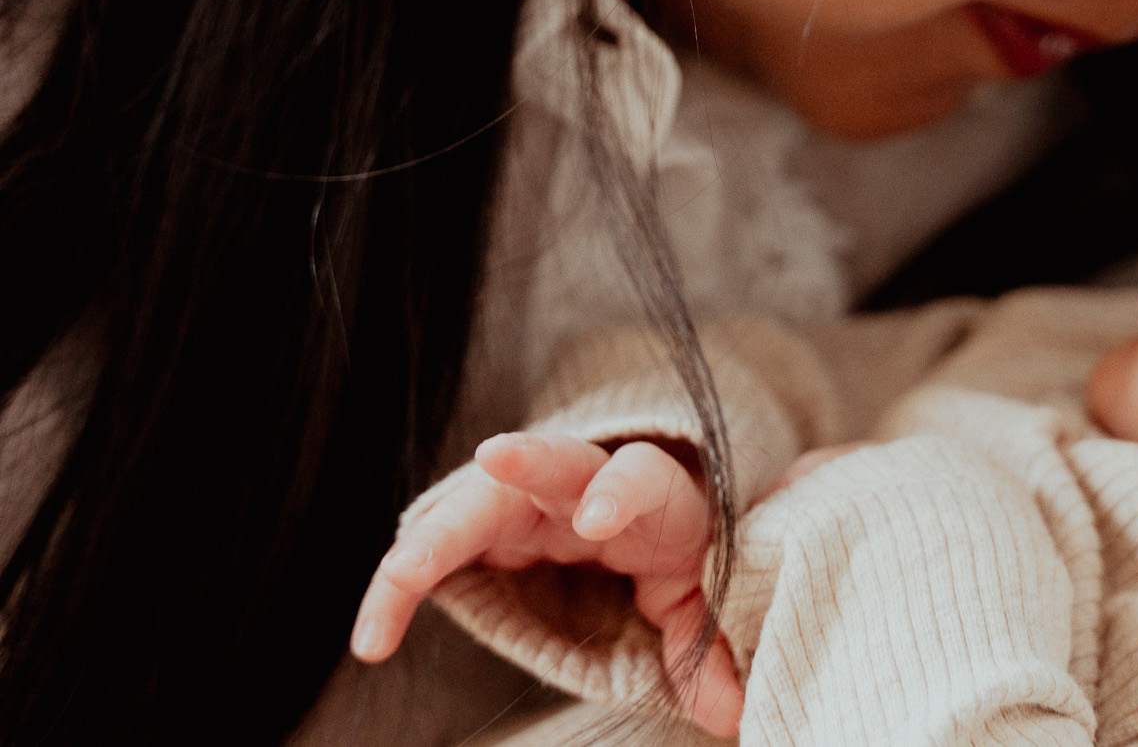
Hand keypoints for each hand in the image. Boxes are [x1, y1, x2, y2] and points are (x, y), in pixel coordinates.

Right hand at [350, 432, 742, 735]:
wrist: (641, 520)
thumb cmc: (673, 554)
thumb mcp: (698, 595)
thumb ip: (707, 644)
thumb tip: (734, 709)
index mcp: (652, 500)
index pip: (640, 477)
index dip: (620, 492)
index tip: (598, 518)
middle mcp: (585, 487)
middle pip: (555, 462)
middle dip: (527, 460)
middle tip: (493, 459)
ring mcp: (529, 503)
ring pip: (480, 501)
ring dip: (437, 536)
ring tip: (398, 580)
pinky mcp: (486, 529)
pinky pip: (437, 552)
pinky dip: (403, 589)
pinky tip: (374, 639)